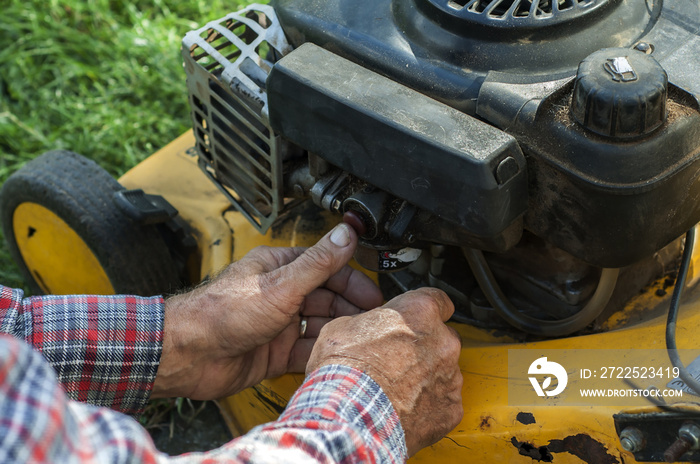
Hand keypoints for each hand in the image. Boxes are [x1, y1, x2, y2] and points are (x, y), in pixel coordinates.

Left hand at [152, 223, 382, 399]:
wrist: (188, 355)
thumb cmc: (222, 312)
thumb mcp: (281, 285)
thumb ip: (318, 263)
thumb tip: (346, 233)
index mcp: (280, 268)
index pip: (327, 269)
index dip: (352, 282)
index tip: (374, 296)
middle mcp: (280, 294)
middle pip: (327, 299)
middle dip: (349, 309)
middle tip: (371, 322)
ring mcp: (278, 324)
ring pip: (319, 325)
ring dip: (337, 332)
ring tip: (358, 341)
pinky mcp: (274, 352)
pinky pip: (306, 352)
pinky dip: (321, 354)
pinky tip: (335, 358)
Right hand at [306, 288, 463, 456]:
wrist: (349, 417)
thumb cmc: (345, 373)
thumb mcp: (343, 327)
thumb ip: (371, 322)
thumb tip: (369, 327)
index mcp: (420, 312)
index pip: (439, 300)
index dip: (425, 310)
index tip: (418, 318)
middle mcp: (443, 341)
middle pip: (442, 338)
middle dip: (424, 347)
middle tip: (396, 359)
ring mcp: (450, 377)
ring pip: (444, 371)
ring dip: (426, 377)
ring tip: (395, 389)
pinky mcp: (451, 409)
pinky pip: (444, 403)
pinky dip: (429, 406)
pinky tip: (404, 409)